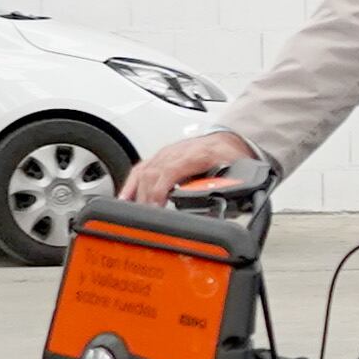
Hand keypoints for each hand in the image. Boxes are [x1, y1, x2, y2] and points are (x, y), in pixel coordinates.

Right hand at [122, 130, 257, 203]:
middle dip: (146, 198)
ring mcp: (165, 154)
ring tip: (134, 214)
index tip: (155, 207)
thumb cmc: (228, 155)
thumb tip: (223, 201)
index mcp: (196, 155)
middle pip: (153, 174)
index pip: (170, 170)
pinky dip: (130, 185)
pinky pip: (139, 170)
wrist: (226, 140)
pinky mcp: (158, 158)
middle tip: (145, 219)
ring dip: (137, 194)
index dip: (159, 189)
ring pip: (144, 172)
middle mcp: (176, 153)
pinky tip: (123, 199)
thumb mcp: (235, 169)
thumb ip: (227, 185)